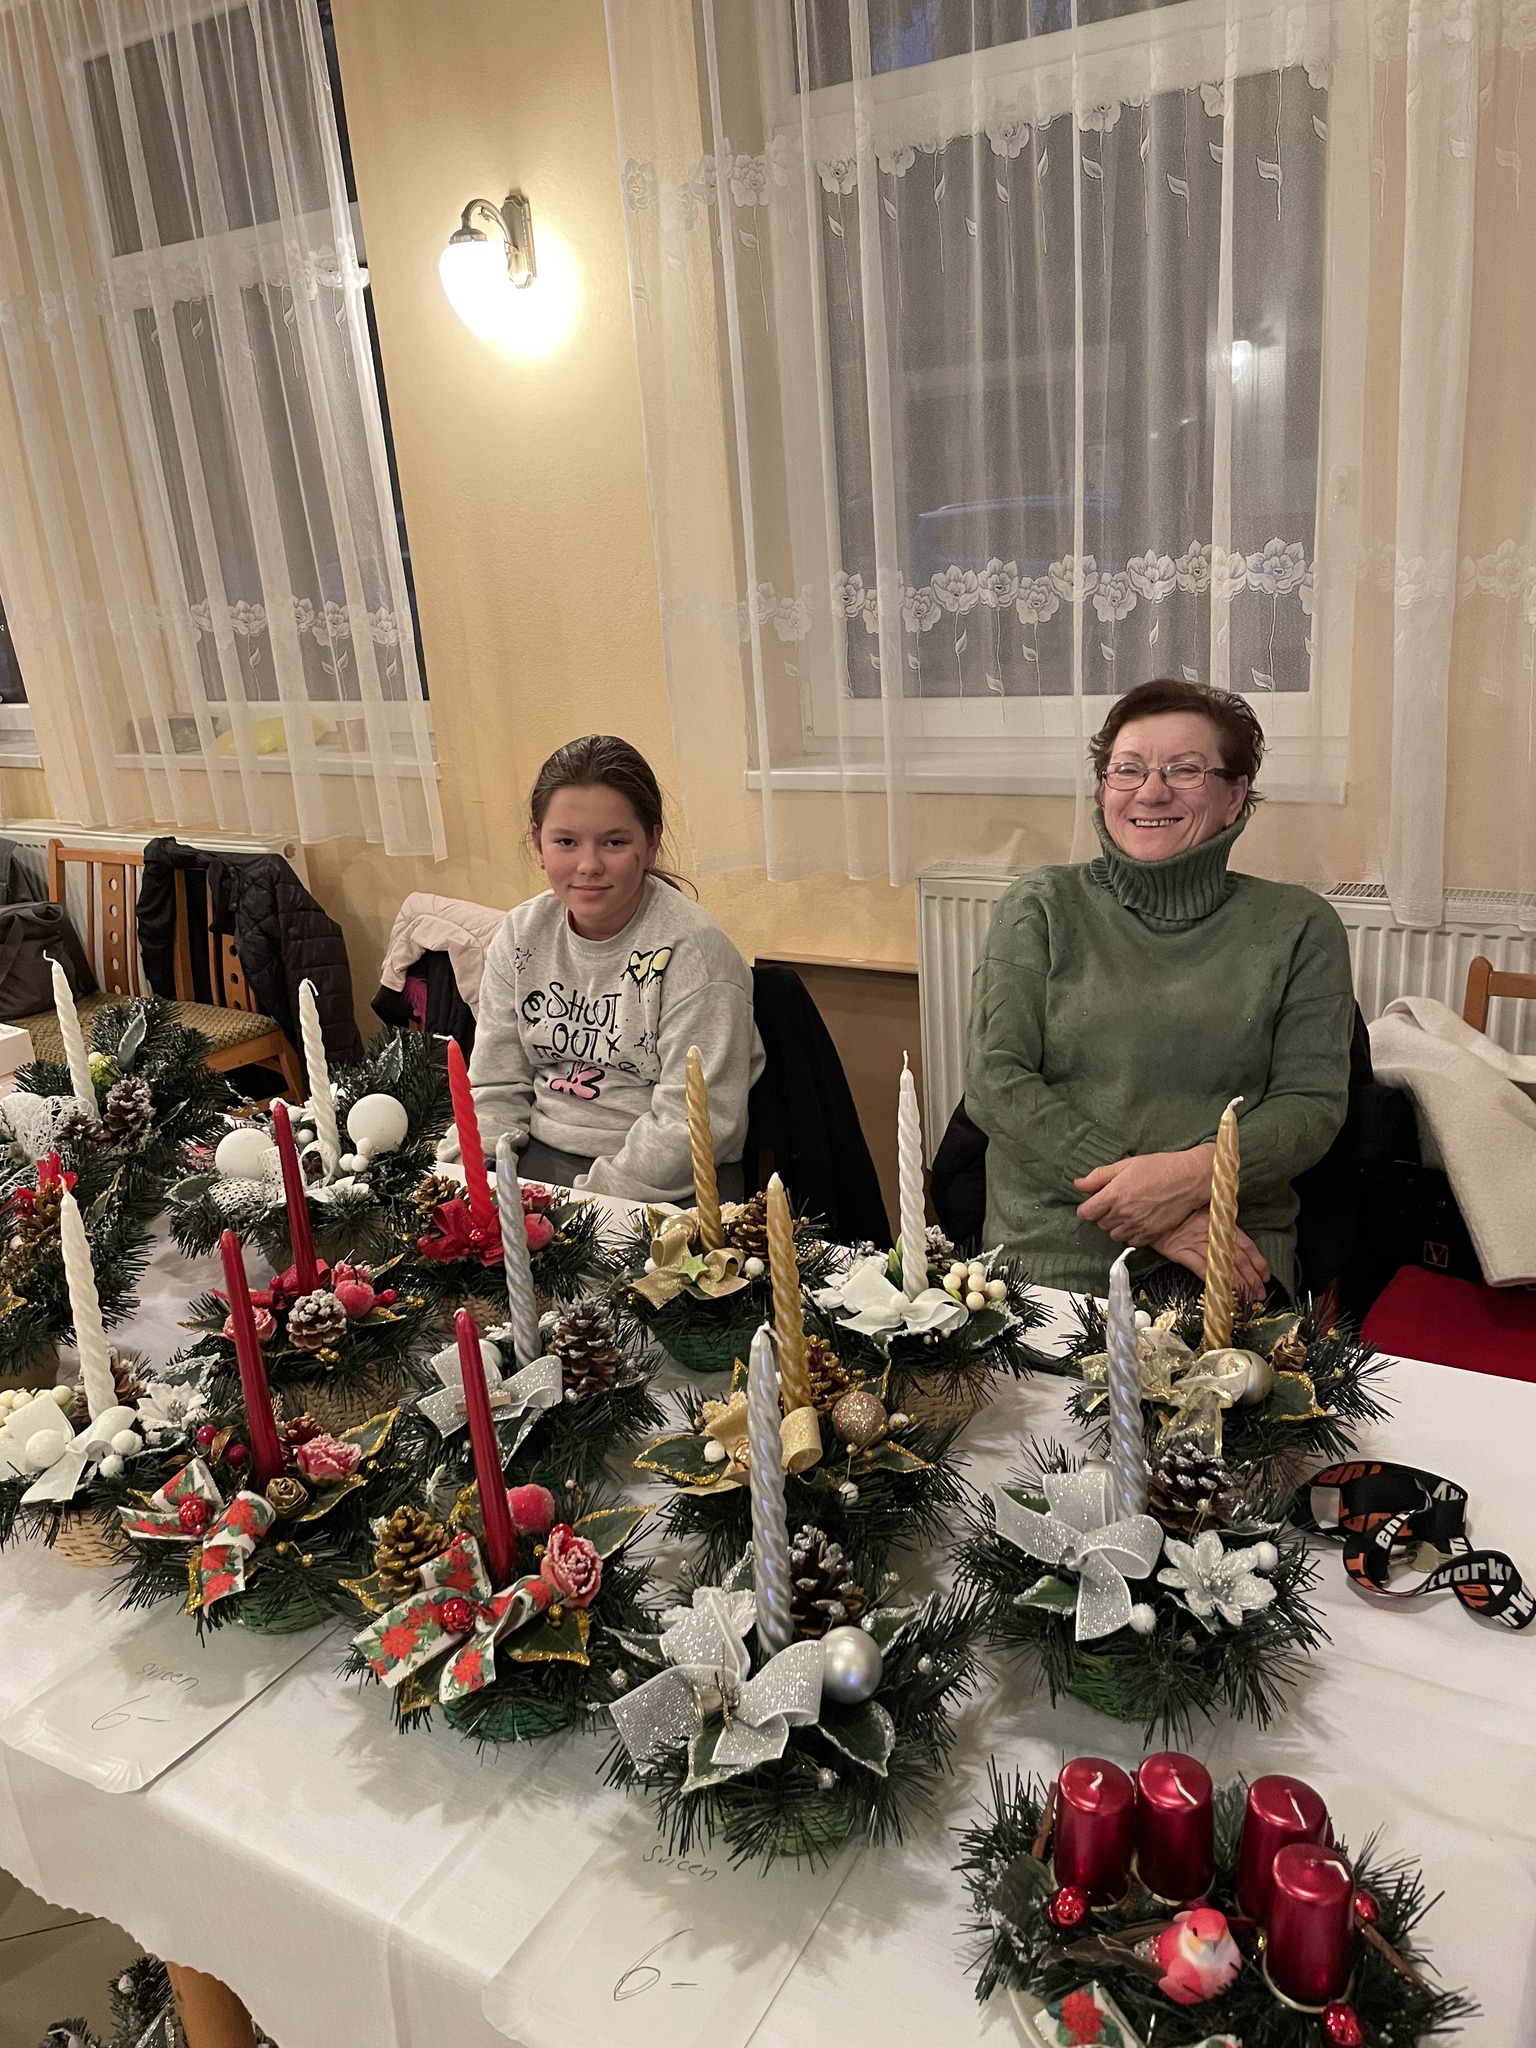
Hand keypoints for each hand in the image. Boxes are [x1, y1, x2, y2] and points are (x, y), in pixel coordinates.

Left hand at [1073, 1146, 1216, 1243]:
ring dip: (1116, 1225)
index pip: (1086, 1213)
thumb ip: (1099, 1176)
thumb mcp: (1126, 1165)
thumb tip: (1078, 1184)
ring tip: (1127, 1212)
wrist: (1189, 1179)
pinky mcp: (1151, 1234)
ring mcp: (1137, 1226)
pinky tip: (1138, 1221)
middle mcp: (1123, 1213)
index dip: (1086, 1209)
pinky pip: (1132, 1242)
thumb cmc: (1158, 1167)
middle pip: (1100, 1224)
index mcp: (1114, 1195)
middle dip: (1103, 1215)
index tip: (1092, 1205)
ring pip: (1115, 1235)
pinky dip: (1131, 1234)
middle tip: (1114, 1203)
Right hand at [1149, 1208, 1269, 1299]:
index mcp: (1221, 1222)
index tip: (1265, 1276)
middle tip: (1260, 1294)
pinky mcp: (1180, 1252)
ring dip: (1238, 1284)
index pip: (1246, 1244)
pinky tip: (1223, 1292)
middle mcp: (1212, 1233)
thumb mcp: (1202, 1208)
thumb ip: (1218, 1220)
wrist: (1150, 1206)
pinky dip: (1213, 1281)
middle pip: (1238, 1259)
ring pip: (1223, 1266)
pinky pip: (1201, 1268)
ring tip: (1248, 1298)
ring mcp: (1196, 1243)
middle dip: (1251, 1279)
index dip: (1258, 1261)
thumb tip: (1235, 1232)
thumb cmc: (1177, 1207)